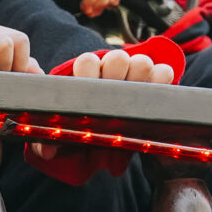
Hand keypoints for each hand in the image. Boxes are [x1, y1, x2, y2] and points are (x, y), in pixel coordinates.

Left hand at [31, 47, 173, 165]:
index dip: (88, 71)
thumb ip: (53, 142)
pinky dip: (161, 80)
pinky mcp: (156, 81)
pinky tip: (156, 93)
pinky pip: (163, 71)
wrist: (113, 127)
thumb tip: (47, 152)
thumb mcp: (69, 133)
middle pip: (117, 58)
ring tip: (136, 95)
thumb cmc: (88, 127)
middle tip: (116, 93)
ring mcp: (134, 73)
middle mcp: (111, 71)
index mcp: (87, 77)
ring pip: (140, 61)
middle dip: (116, 73)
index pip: (87, 61)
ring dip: (139, 77)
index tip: (89, 85)